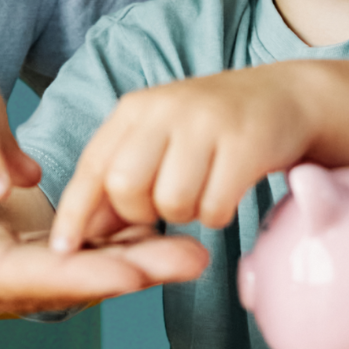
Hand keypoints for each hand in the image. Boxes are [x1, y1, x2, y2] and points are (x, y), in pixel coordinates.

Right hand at [0, 139, 206, 321]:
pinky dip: (82, 243)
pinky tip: (128, 228)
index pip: (2, 274)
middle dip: (120, 271)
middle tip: (194, 256)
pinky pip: (31, 251)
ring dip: (116, 259)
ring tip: (186, 245)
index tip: (133, 268)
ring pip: (48, 268)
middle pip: (45, 281)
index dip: (71, 272)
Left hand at [48, 66, 315, 251]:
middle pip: (125, 186)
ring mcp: (207, 124)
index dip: (75, 212)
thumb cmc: (213, 129)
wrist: (285, 97)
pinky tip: (227, 192)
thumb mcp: (160, 138)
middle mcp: (166, 109)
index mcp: (137, 109)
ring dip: (185, 215)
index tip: (63, 250)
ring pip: (170, 202)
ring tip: (201, 193)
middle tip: (164, 206)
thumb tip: (84, 231)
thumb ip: (121, 176)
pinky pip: (214, 208)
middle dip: (140, 213)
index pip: (92, 165)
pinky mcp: (246, 144)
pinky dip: (217, 214)